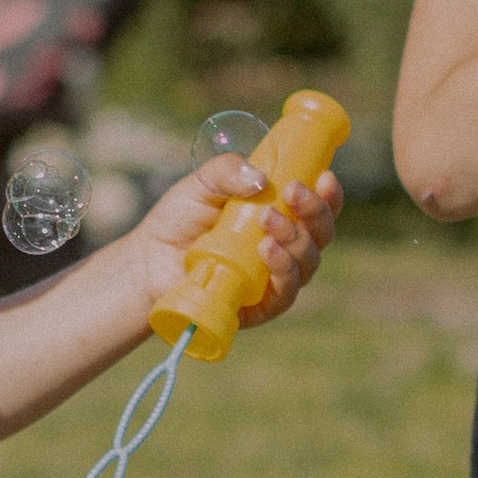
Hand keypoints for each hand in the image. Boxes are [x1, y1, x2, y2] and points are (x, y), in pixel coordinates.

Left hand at [126, 150, 341, 330]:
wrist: (148, 261)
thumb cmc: (179, 221)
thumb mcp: (202, 184)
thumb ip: (227, 170)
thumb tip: (260, 178)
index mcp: (281, 215)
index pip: (319, 207)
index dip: (329, 194)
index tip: (324, 176)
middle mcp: (286, 248)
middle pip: (322, 233)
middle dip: (315, 211)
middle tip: (292, 192)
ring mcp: (276, 279)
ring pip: (309, 261)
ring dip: (295, 238)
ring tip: (267, 220)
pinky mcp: (262, 306)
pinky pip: (287, 291)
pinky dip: (283, 269)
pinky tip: (267, 250)